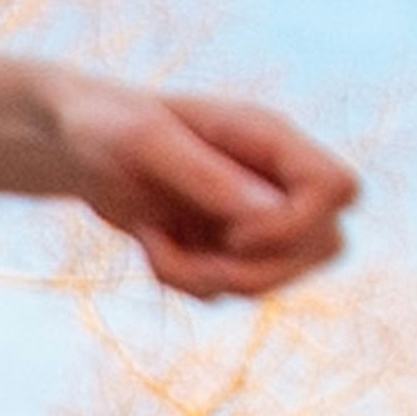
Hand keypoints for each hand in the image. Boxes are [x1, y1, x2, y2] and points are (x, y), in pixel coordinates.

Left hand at [48, 78, 359, 297]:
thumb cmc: (106, 124)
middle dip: (258, 271)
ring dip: (211, 280)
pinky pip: (230, 291)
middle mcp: (274, 178)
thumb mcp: (143, 140)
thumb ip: (205, 175)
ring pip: (279, 279)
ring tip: (156, 245)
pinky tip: (152, 246)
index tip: (234, 233)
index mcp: (268, 138)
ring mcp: (256, 215)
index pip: (339, 189)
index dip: (299, 225)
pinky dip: (187, 283)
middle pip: (326, 246)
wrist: (77, 145)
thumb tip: (265, 215)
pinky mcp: (227, 246)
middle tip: (198, 255)